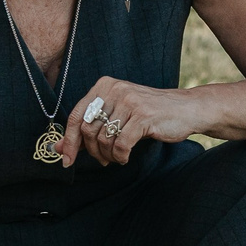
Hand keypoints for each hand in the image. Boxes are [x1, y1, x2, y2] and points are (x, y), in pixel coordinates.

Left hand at [63, 78, 208, 168]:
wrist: (187, 109)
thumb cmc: (149, 114)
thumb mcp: (116, 116)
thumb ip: (88, 130)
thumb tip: (58, 149)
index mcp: (104, 86)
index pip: (75, 115)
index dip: (68, 141)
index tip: (66, 160)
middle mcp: (115, 90)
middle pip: (87, 129)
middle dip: (91, 151)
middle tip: (101, 160)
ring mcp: (129, 102)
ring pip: (103, 138)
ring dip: (107, 155)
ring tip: (115, 158)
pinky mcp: (143, 116)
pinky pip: (120, 144)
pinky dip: (119, 156)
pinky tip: (124, 157)